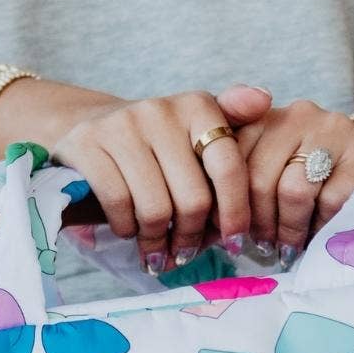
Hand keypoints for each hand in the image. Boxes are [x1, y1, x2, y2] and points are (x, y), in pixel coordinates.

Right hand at [48, 85, 271, 272]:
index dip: (235, 213)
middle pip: (193, 200)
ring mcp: (122, 126)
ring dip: (157, 241)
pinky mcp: (88, 145)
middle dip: (191, 237)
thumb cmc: (155, 148)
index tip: (234, 242)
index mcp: (197, 107)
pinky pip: (120, 207)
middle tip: (185, 253)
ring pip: (155, 210)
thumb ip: (234, 127)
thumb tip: (265, 99)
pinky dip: (127, 229)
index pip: (228, 168)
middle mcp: (161, 110)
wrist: (88, 129)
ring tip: (157, 249)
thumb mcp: (196, 137)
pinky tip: (129, 230)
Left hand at [227, 98, 353, 262]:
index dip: (230, 205)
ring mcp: (335, 130)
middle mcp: (298, 115)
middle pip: (260, 178)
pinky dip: (321, 226)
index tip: (236, 233)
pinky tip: (321, 235)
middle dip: (259, 222)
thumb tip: (208, 229)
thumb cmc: (312, 183)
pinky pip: (331, 200)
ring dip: (290, 229)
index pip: (231, 161)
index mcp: (265, 117)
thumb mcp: (270, 176)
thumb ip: (239, 185)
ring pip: (294, 190)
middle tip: (265, 248)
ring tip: (290, 246)